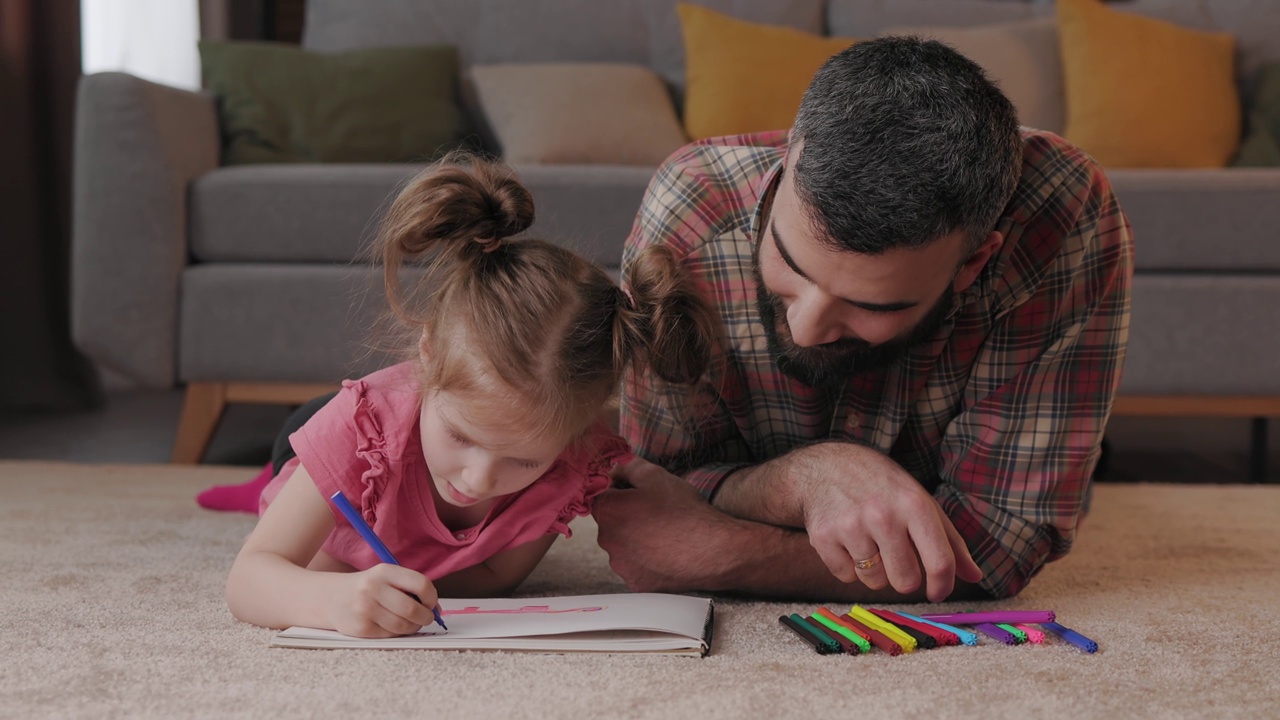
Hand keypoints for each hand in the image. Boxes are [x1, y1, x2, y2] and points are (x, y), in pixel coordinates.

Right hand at [327, 563, 439, 637]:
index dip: (432, 597)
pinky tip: (393, 626)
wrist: (331, 598)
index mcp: (384, 571)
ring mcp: (365, 609)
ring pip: (402, 626)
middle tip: (427, 618)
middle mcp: (373, 588)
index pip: (421, 584)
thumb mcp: (386, 578)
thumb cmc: (368, 588)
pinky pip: (390, 635)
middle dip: (426, 617)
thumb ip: (411, 589)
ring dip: (413, 627)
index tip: (432, 604)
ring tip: (410, 623)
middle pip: (412, 609)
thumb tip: (437, 610)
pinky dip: (397, 633)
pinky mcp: (360, 628)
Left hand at [592, 457, 736, 591]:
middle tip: (656, 512)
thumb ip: (627, 466)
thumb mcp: (656, 475)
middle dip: (626, 515)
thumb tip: (613, 466)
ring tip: (664, 533)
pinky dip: (646, 560)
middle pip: (610, 522)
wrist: (712, 550)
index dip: (620, 491)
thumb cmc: (684, 511)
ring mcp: (620, 565)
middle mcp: (606, 541)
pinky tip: (666, 552)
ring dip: (635, 538)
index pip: (601, 495)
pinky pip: (635, 566)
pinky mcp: (635, 583)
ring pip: (622, 546)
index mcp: (607, 511)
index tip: (641, 494)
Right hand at [796, 444, 982, 601]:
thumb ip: (950, 540)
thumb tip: (975, 576)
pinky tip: (846, 541)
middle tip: (895, 557)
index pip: (940, 561)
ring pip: (874, 582)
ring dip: (874, 571)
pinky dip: (847, 566)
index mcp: (914, 504)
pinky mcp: (823, 537)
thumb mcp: (920, 501)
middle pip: (906, 581)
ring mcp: (850, 526)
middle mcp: (883, 515)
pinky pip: (845, 576)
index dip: (943, 586)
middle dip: (903, 577)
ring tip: (868, 543)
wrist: (827, 465)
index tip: (938, 593)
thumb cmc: (882, 486)